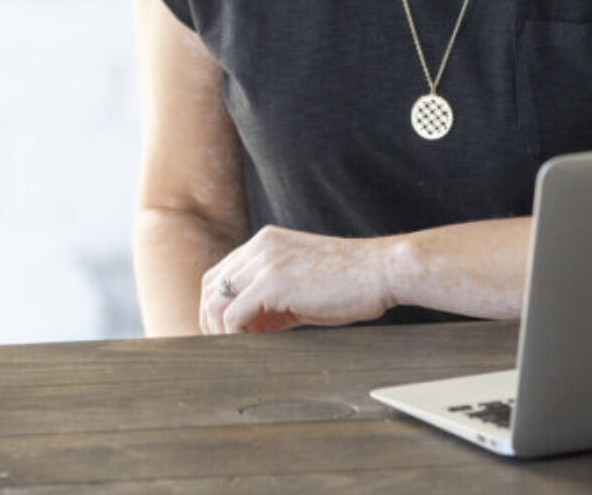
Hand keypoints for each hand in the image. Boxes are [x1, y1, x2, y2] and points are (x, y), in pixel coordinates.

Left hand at [200, 226, 397, 333]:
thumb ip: (272, 299)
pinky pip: (233, 314)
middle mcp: (260, 247)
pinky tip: (250, 345)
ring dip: (219, 329)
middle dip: (210, 318)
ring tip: (237, 349)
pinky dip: (234, 334)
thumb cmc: (351, 282)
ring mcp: (264, 263)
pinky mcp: (272, 283)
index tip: (225, 332)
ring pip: (216, 300)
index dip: (217, 305)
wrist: (382, 271)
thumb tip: (248, 327)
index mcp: (266, 242)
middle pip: (211, 285)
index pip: (222, 273)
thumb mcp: (301, 285)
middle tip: (222, 345)